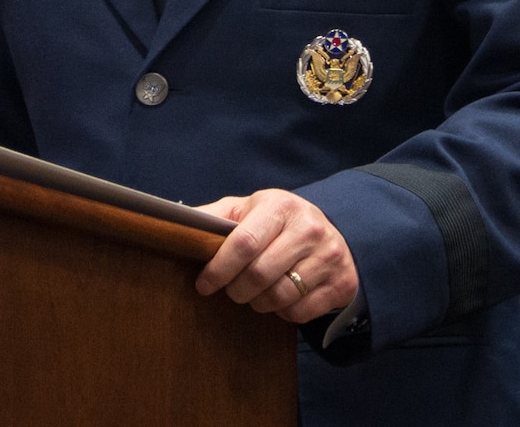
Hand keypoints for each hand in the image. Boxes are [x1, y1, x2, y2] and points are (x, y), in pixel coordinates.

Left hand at [194, 189, 358, 322]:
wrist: (334, 233)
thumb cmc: (278, 223)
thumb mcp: (249, 209)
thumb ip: (215, 216)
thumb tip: (176, 223)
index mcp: (281, 206)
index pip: (243, 243)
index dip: (219, 268)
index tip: (203, 284)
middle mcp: (309, 228)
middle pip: (259, 275)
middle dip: (236, 290)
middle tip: (231, 291)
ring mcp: (330, 256)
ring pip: (280, 297)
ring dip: (258, 303)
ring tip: (253, 294)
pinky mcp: (342, 283)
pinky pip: (300, 313)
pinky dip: (282, 312)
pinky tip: (280, 299)